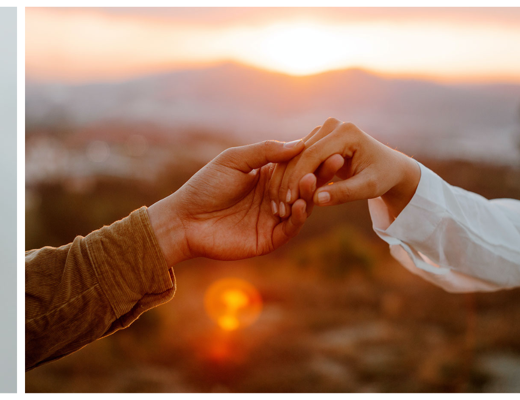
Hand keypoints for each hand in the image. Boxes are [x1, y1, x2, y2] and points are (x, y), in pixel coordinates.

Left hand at [147, 140, 312, 266]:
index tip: (328, 143)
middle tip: (335, 160)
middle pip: (305, 184)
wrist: (184, 220)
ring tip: (313, 180)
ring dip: (310, 194)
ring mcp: (274, 218)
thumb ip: (263, 152)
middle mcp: (275, 196)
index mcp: (267, 176)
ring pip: (302, 206)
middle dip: (320, 173)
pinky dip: (299, 216)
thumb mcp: (233, 161)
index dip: (313, 156)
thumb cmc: (204, 187)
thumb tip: (299, 143)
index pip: (297, 164)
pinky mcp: (269, 238)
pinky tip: (302, 205)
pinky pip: (291, 228)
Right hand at [271, 118, 421, 219]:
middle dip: (289, 180)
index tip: (290, 200)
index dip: (299, 178)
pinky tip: (283, 195)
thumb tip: (316, 200)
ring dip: (284, 179)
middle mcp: (332, 125)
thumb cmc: (383, 177)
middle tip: (281, 205)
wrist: (388, 167)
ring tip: (280, 203)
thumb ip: (344, 193)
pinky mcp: (316, 138)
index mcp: (346, 132)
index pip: (313, 154)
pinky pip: (296, 157)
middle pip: (300, 153)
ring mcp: (322, 130)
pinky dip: (288, 176)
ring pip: (293, 155)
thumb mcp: (369, 188)